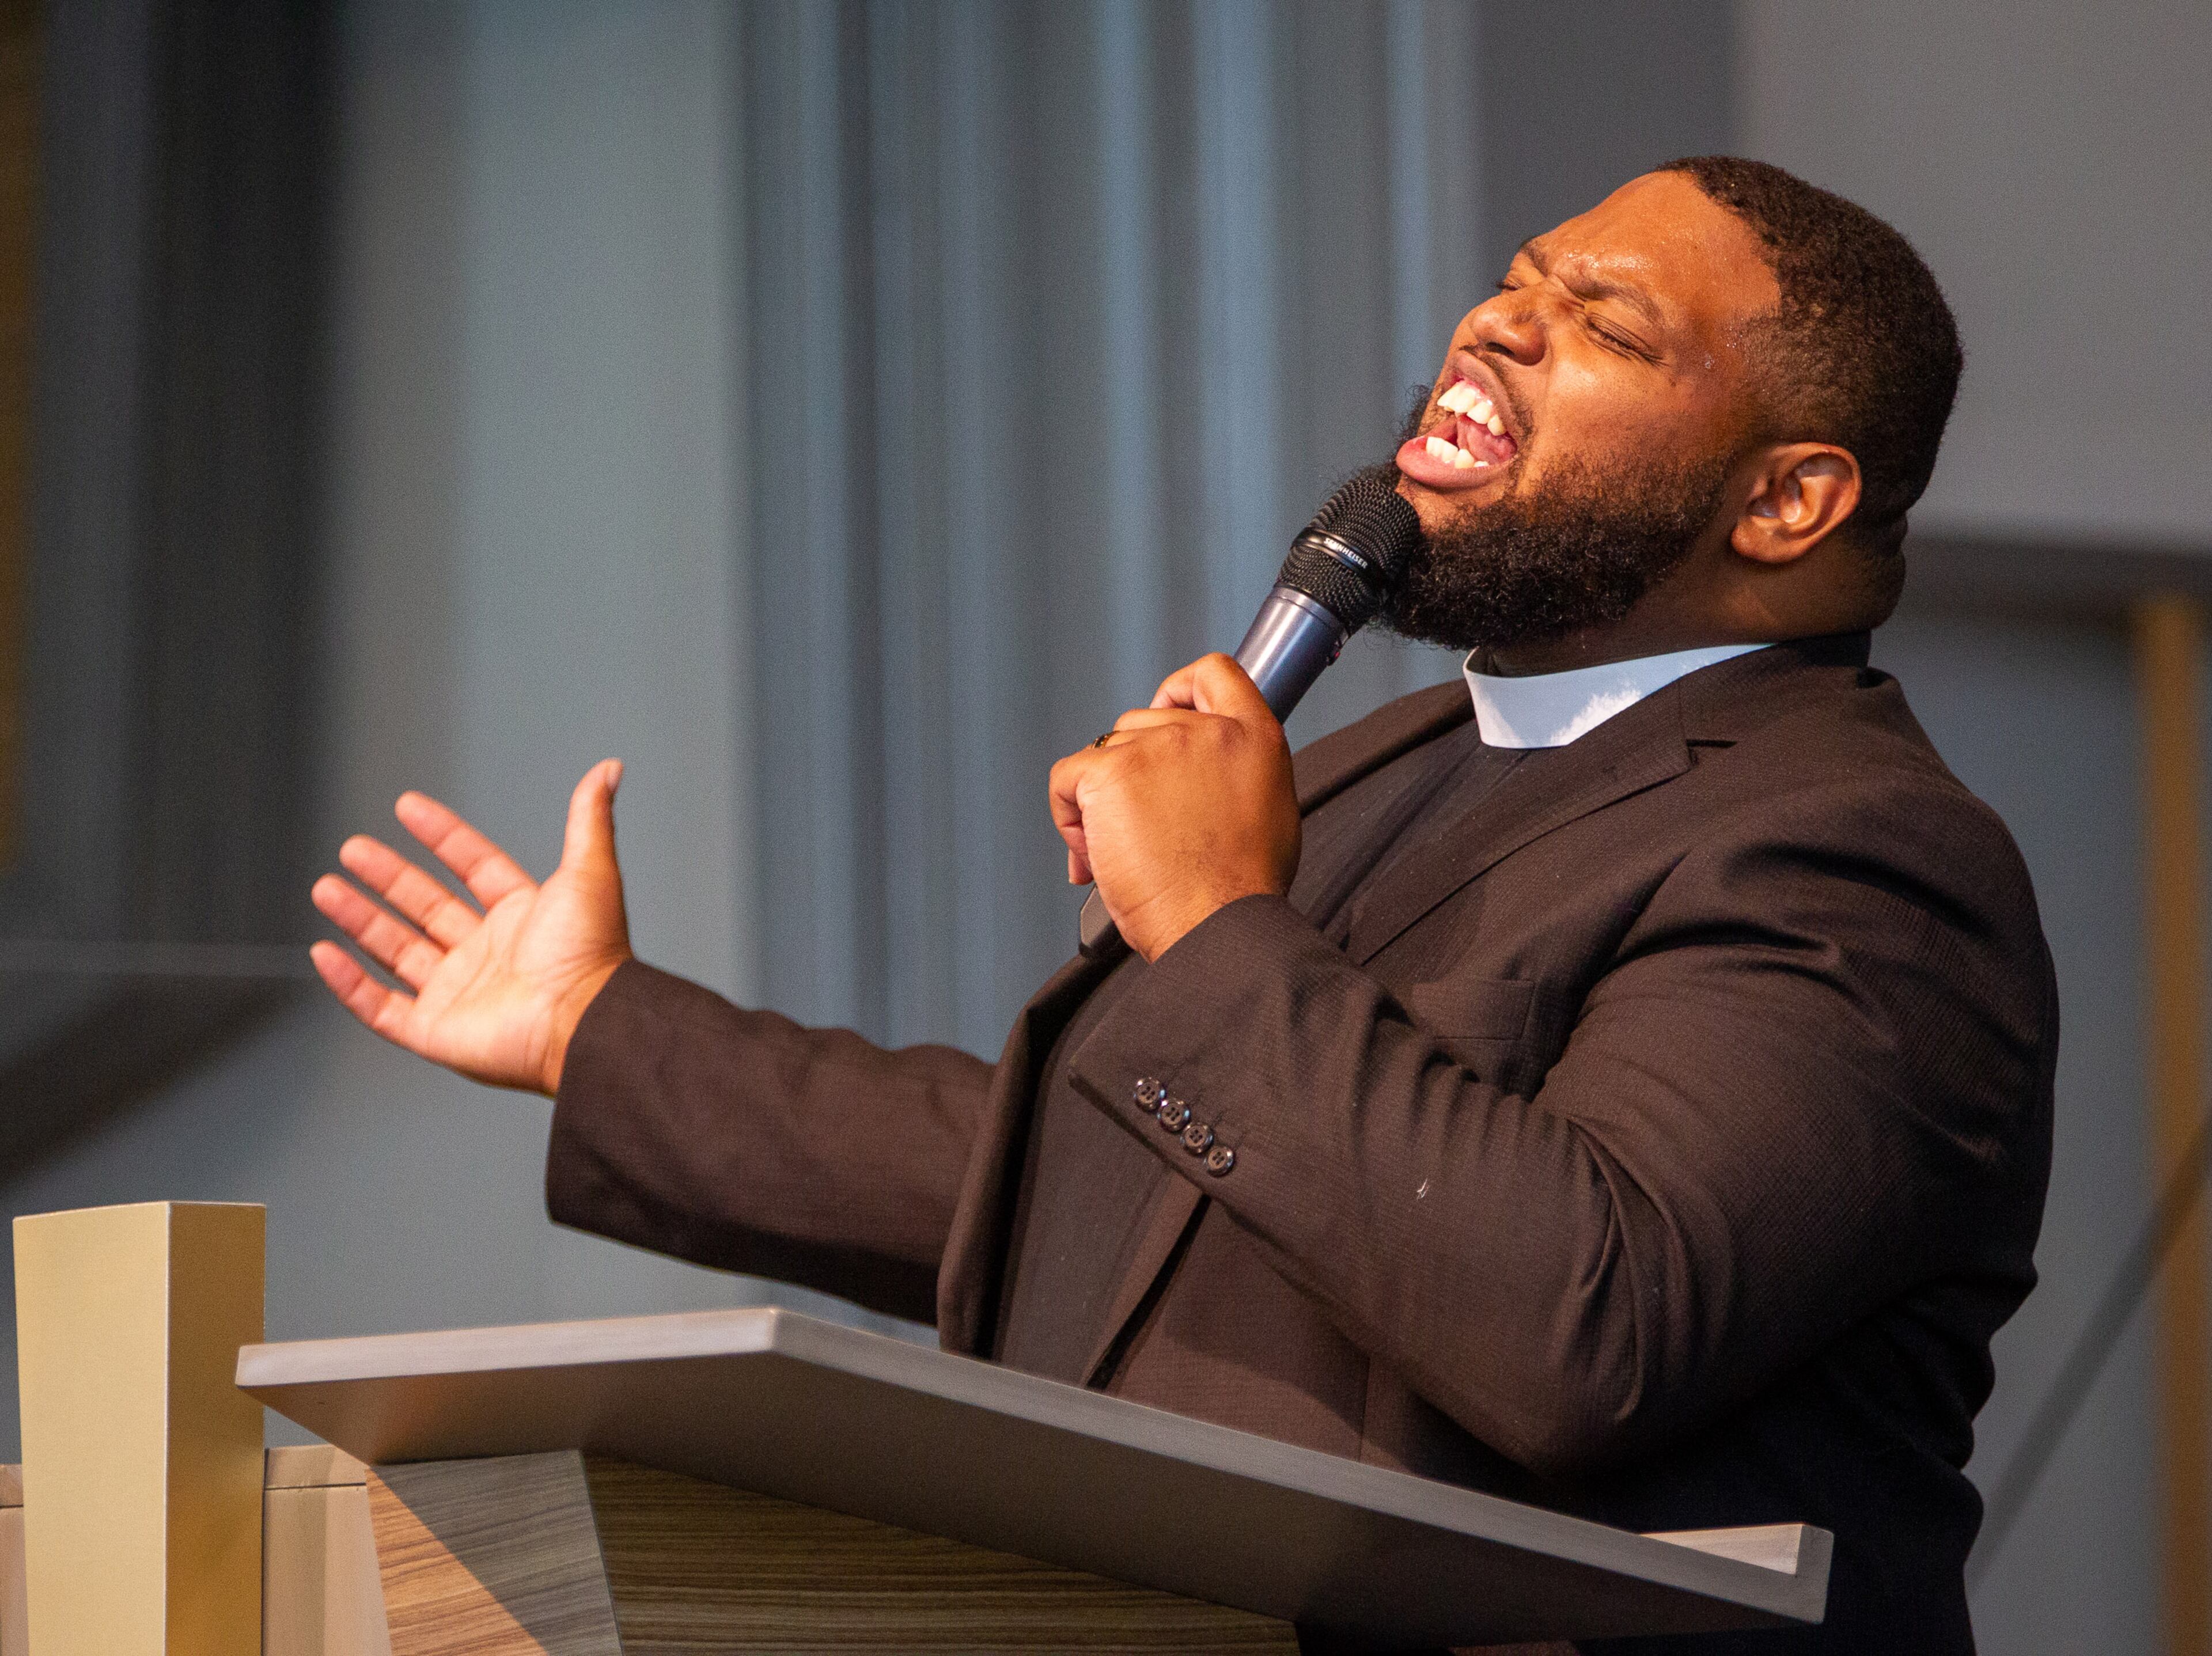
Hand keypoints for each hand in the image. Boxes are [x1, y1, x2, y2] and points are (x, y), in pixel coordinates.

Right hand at [309, 761, 634, 1095]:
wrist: (580, 1022)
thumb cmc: (590, 955)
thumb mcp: (590, 873)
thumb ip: (589, 819)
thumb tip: (609, 768)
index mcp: (523, 918)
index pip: (473, 867)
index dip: (442, 836)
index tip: (407, 806)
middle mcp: (489, 955)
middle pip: (426, 907)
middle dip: (387, 877)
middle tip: (352, 848)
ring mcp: (460, 994)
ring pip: (396, 951)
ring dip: (360, 920)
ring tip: (326, 887)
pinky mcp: (435, 1032)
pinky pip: (380, 1007)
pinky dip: (348, 984)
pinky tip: (324, 952)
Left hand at [1049, 653, 1298, 960]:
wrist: (1219, 924)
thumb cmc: (1242, 888)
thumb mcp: (1270, 808)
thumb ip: (1238, 769)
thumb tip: (1204, 772)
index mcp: (1253, 736)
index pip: (1214, 673)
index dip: (1180, 689)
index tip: (1165, 712)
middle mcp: (1205, 730)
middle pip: (1142, 721)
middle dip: (1133, 770)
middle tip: (1142, 829)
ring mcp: (1155, 746)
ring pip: (1104, 753)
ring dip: (1102, 800)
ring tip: (1122, 852)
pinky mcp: (1110, 771)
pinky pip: (1066, 779)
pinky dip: (1068, 816)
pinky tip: (1093, 855)